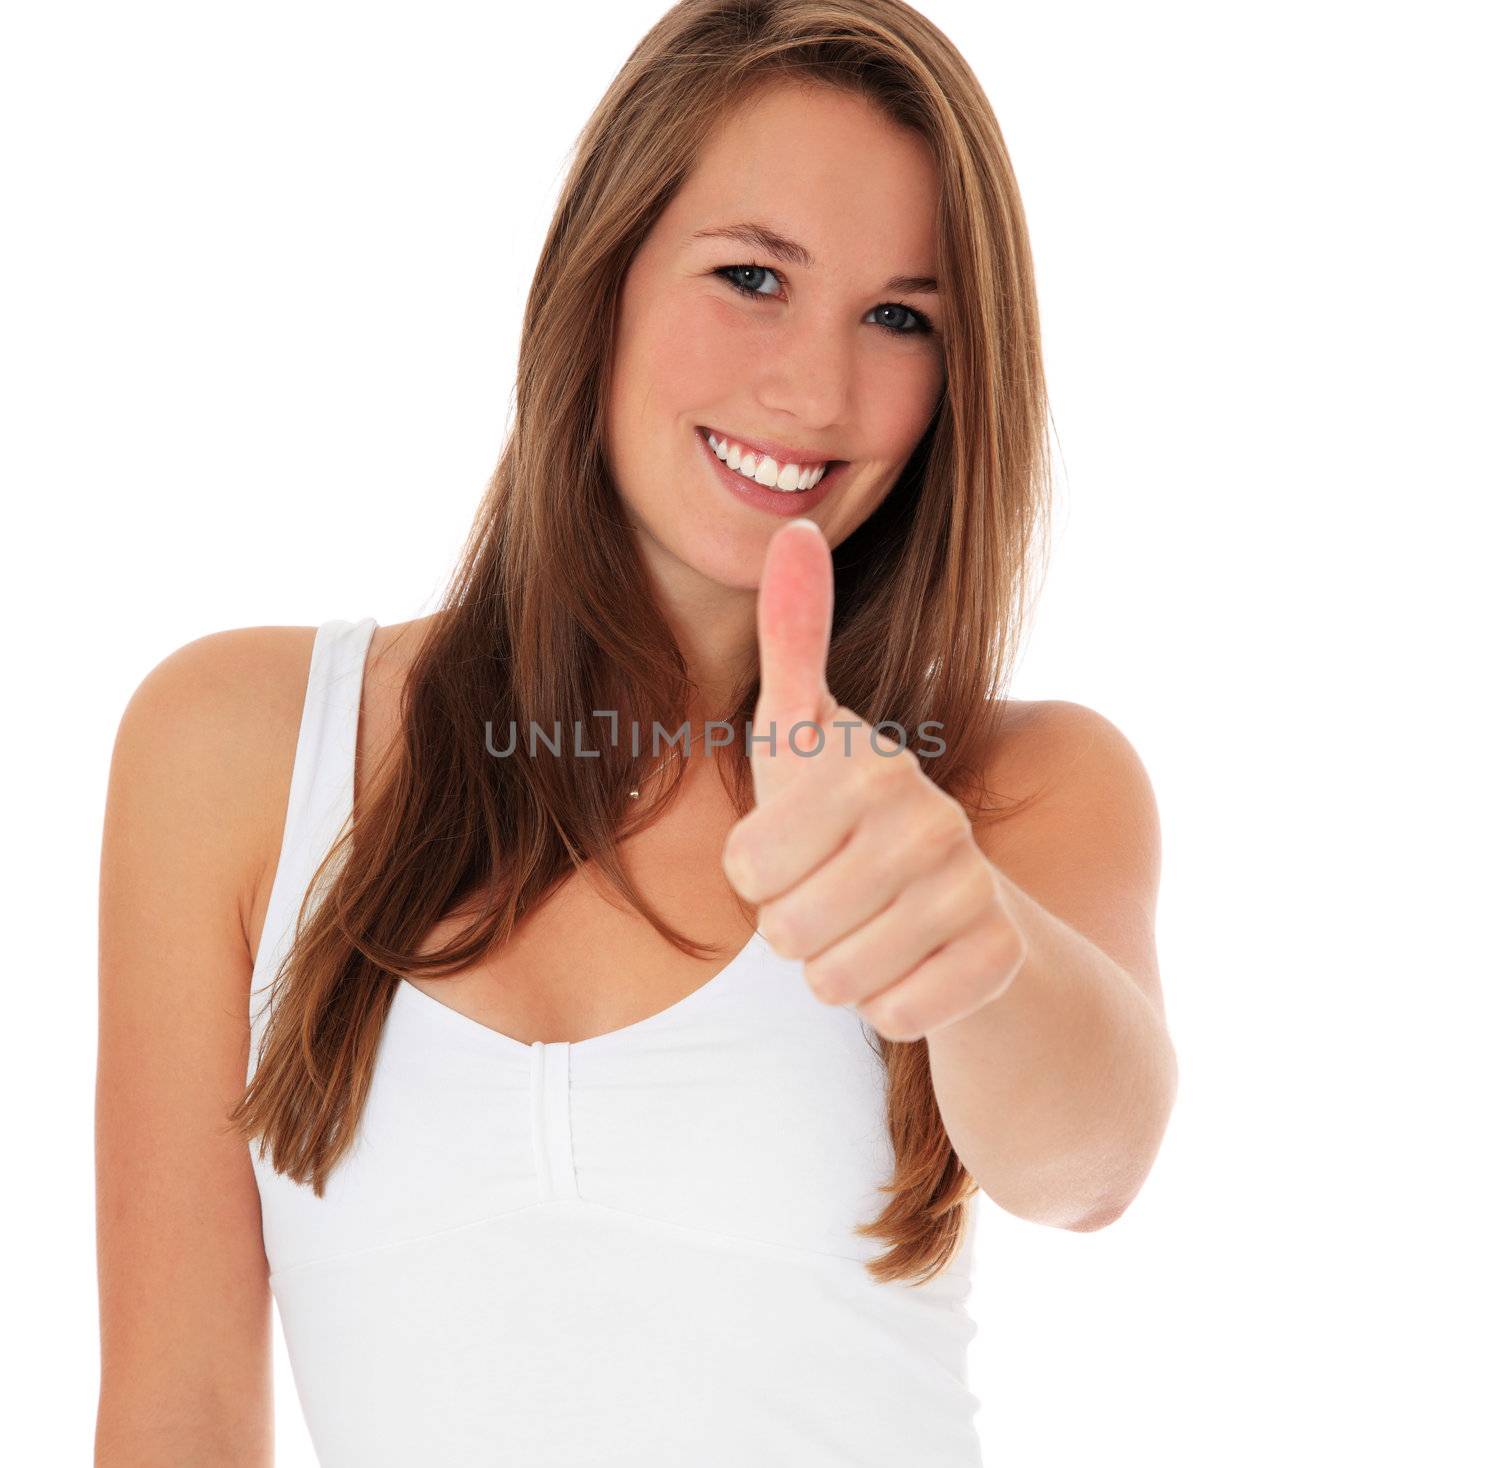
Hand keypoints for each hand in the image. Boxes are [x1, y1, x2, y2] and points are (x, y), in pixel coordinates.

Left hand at [722, 519, 1024, 1041]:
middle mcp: (931, 819)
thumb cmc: (856, 822)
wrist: (970, 911)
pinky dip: (891, 1005)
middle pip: (785, 932)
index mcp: (871, 766)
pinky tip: (916, 965)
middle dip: (796, 931)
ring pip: (835, 980)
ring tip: (873, 928)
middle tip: (838, 898)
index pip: (746, 870)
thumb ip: (791, 639)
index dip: (757, 879)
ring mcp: (974, 890)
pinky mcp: (1000, 958)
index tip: (800, 851)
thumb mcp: (808, 737)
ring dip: (840, 970)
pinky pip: (892, 1014)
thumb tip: (796, 526)